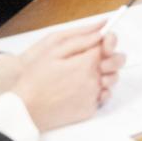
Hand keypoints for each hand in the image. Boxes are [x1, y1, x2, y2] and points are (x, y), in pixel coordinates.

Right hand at [0, 25, 125, 130]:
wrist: (24, 110)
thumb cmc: (34, 80)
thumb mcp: (52, 51)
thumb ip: (81, 40)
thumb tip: (102, 30)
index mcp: (86, 63)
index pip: (109, 44)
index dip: (106, 41)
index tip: (102, 41)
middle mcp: (94, 80)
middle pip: (117, 62)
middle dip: (110, 57)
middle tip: (95, 59)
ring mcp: (93, 96)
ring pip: (112, 80)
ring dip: (104, 74)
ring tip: (84, 75)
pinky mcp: (90, 110)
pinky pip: (103, 96)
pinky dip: (98, 91)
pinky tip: (83, 89)